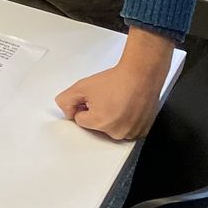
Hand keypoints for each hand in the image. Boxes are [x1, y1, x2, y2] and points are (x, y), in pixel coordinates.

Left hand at [54, 29, 174, 139]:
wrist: (141, 75)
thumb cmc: (116, 80)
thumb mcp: (80, 86)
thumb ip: (65, 101)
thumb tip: (67, 112)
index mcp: (100, 123)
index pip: (80, 120)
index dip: (83, 106)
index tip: (93, 98)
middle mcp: (116, 132)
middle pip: (96, 126)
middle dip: (97, 113)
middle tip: (107, 98)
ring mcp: (131, 133)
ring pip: (112, 128)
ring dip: (112, 117)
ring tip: (118, 101)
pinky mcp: (142, 131)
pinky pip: (127, 128)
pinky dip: (126, 120)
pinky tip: (128, 106)